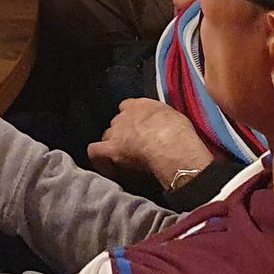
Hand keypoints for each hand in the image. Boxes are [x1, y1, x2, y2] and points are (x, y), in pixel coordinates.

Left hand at [87, 98, 215, 186]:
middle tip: (134, 146)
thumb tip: (163, 127)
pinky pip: (95, 152)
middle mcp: (123, 115)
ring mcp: (115, 132)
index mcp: (140, 105)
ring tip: (123, 157)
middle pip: (116, 123)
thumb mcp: (173, 117)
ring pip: (107, 137)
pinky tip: (107, 167)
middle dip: (123, 133)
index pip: (128, 106)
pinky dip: (99, 159)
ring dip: (112, 146)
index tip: (140, 128)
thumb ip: (162, 119)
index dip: (132, 118)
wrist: (170, 142)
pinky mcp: (111, 149)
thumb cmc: (179, 131)